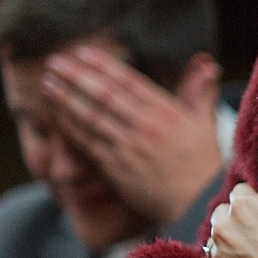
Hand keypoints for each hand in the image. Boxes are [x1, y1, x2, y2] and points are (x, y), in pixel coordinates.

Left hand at [42, 45, 223, 227]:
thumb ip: (200, 93)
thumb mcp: (205, 124)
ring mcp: (131, 147)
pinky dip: (72, 127)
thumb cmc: (203, 165)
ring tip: (49, 84)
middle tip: (55, 62)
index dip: (104, 66)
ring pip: (92, 117)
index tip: (83, 53)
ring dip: (67, 98)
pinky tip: (58, 115)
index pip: (130, 81)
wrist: (199, 204)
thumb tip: (208, 65)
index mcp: (168, 112)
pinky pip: (89, 143)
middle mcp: (147, 126)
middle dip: (77, 77)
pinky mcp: (118, 168)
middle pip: (105, 95)